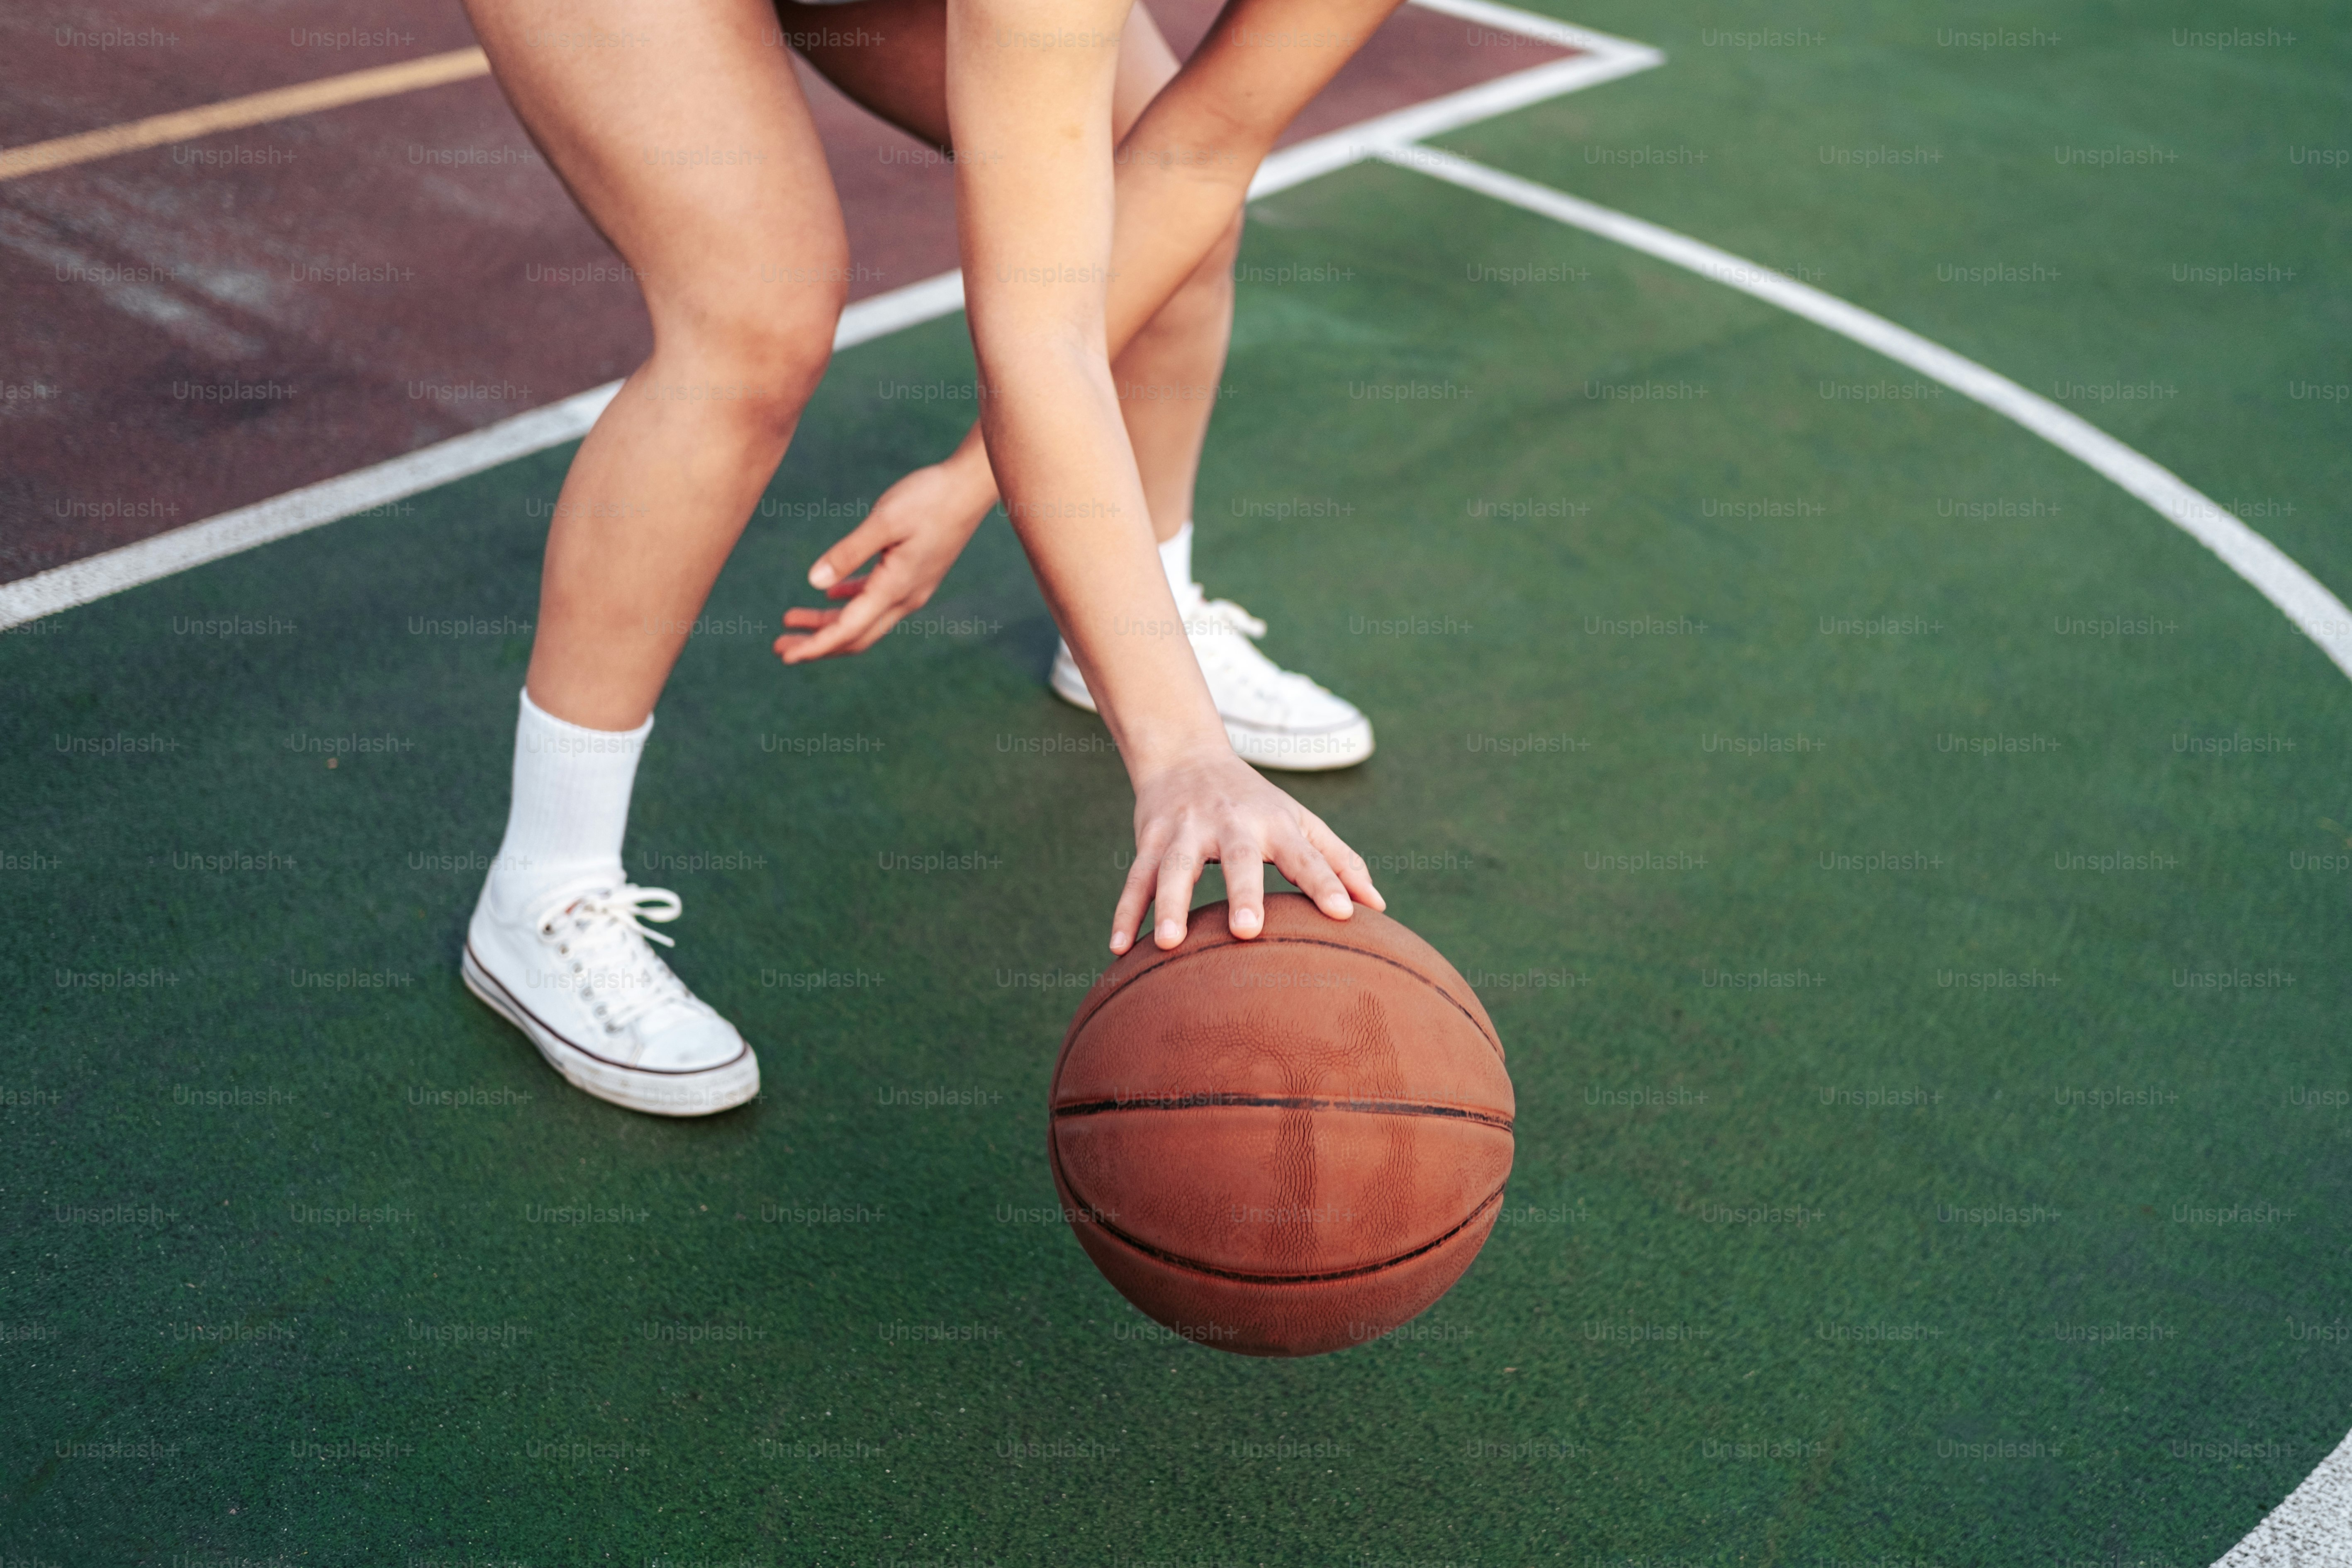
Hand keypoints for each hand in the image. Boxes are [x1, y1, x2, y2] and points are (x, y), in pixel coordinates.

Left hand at [775, 454, 997, 662]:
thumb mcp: (884, 521)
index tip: (786, 655)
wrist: (970, 488)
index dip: (815, 645)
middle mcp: (905, 598)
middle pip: (855, 635)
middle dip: (817, 644)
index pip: (848, 630)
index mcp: (895, 588)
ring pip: (864, 620)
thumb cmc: (928, 498)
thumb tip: (814, 582)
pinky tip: (830, 596)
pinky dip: (849, 603)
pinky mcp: (912, 576)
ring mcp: (911, 589)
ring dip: (829, 624)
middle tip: (779, 646)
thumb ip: (849, 552)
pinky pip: (875, 600)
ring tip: (792, 620)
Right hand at [1114, 748, 1383, 953]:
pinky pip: (1134, 878)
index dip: (1326, 883)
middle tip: (1246, 930)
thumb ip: (1339, 861)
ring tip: (1170, 944)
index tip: (1344, 915)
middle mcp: (1230, 823)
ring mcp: (1185, 830)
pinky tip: (1119, 948)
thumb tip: (1379, 904)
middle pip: (1237, 859)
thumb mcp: (1300, 821)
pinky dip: (1125, 912)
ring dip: (1170, 904)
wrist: (1185, 754)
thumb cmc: (1255, 802)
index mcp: (1276, 823)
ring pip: (1173, 868)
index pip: (1307, 855)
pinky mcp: (1149, 839)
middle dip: (1241, 892)